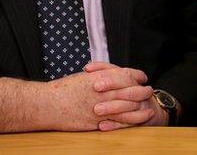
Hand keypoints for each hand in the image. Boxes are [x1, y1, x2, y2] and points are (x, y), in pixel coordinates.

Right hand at [0, 65, 155, 132]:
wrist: (46, 105)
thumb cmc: (63, 89)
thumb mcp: (84, 77)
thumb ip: (101, 75)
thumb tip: (113, 74)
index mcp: (101, 78)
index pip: (126, 75)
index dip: (137, 76)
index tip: (142, 77)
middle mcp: (104, 92)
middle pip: (131, 90)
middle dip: (142, 91)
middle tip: (149, 91)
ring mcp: (101, 108)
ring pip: (128, 108)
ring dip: (140, 108)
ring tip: (149, 109)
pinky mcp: (97, 122)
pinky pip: (118, 123)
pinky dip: (130, 122)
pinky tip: (137, 122)